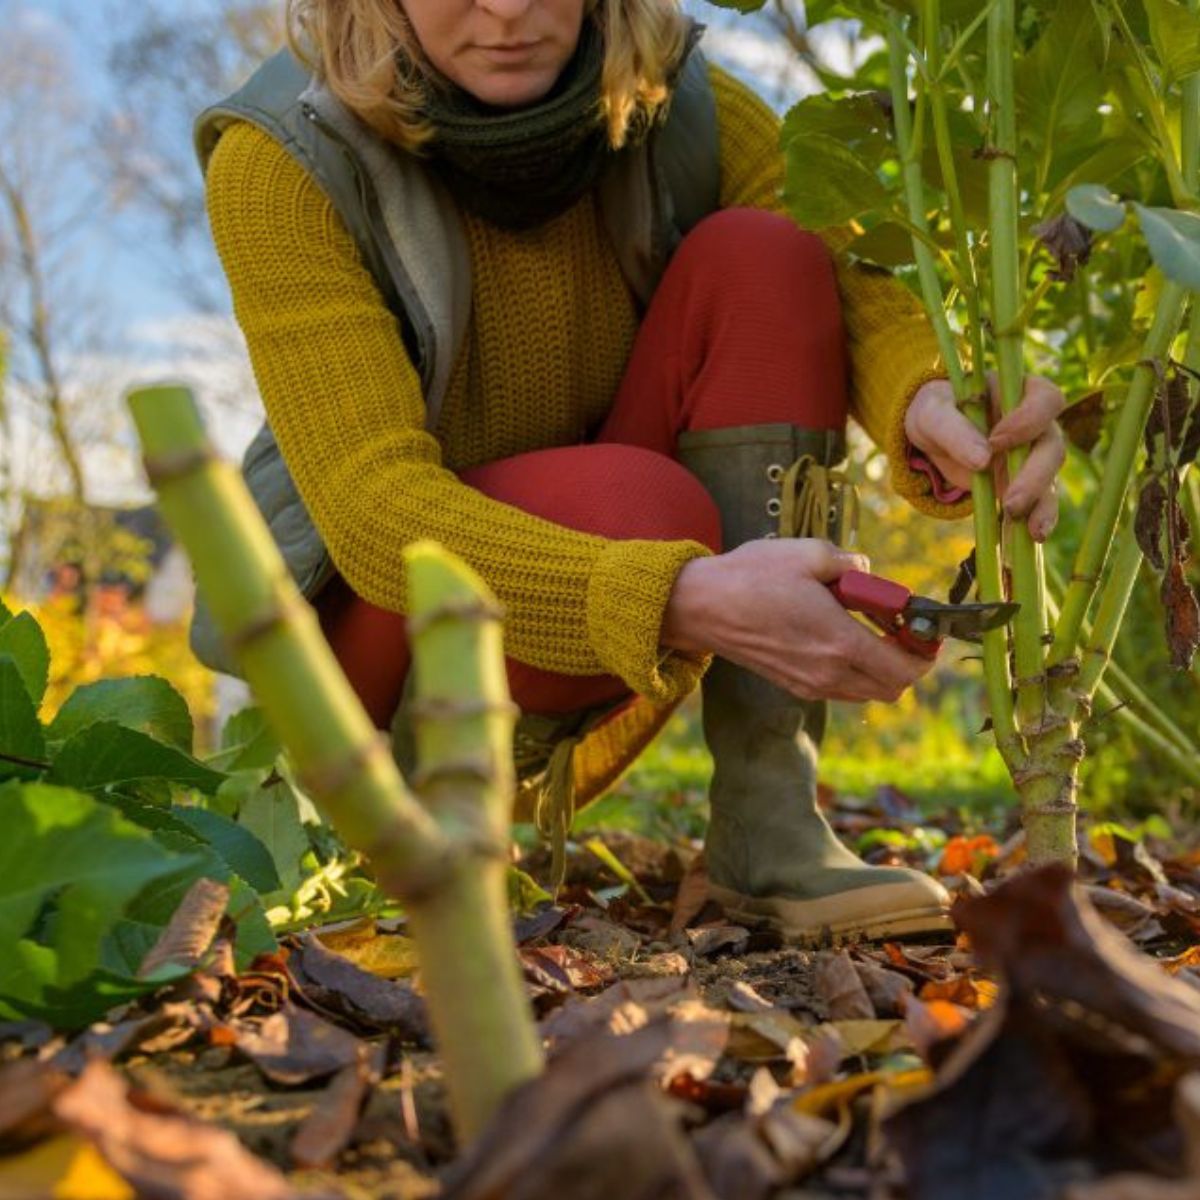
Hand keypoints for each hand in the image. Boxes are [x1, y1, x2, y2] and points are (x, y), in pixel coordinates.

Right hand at [662, 539, 935, 702]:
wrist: (700, 607)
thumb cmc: (751, 577)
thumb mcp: (809, 553)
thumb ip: (850, 563)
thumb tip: (866, 572)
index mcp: (839, 642)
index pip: (905, 669)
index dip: (925, 653)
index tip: (923, 629)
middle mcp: (828, 673)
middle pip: (892, 689)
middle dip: (907, 662)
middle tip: (900, 628)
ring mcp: (809, 684)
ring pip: (867, 691)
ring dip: (879, 667)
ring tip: (866, 628)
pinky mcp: (792, 684)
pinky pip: (841, 688)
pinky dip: (853, 670)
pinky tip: (836, 636)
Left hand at [905, 373, 1065, 541]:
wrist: (931, 434)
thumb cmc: (936, 412)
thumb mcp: (933, 414)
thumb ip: (954, 430)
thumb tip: (982, 459)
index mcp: (1019, 391)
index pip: (1044, 399)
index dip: (1028, 420)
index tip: (996, 441)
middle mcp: (1036, 423)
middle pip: (1052, 445)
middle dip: (1035, 475)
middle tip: (1012, 501)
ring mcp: (1033, 455)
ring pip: (1050, 477)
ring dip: (1041, 503)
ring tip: (1028, 529)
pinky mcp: (1025, 483)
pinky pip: (1039, 501)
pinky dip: (1037, 518)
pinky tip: (1032, 537)